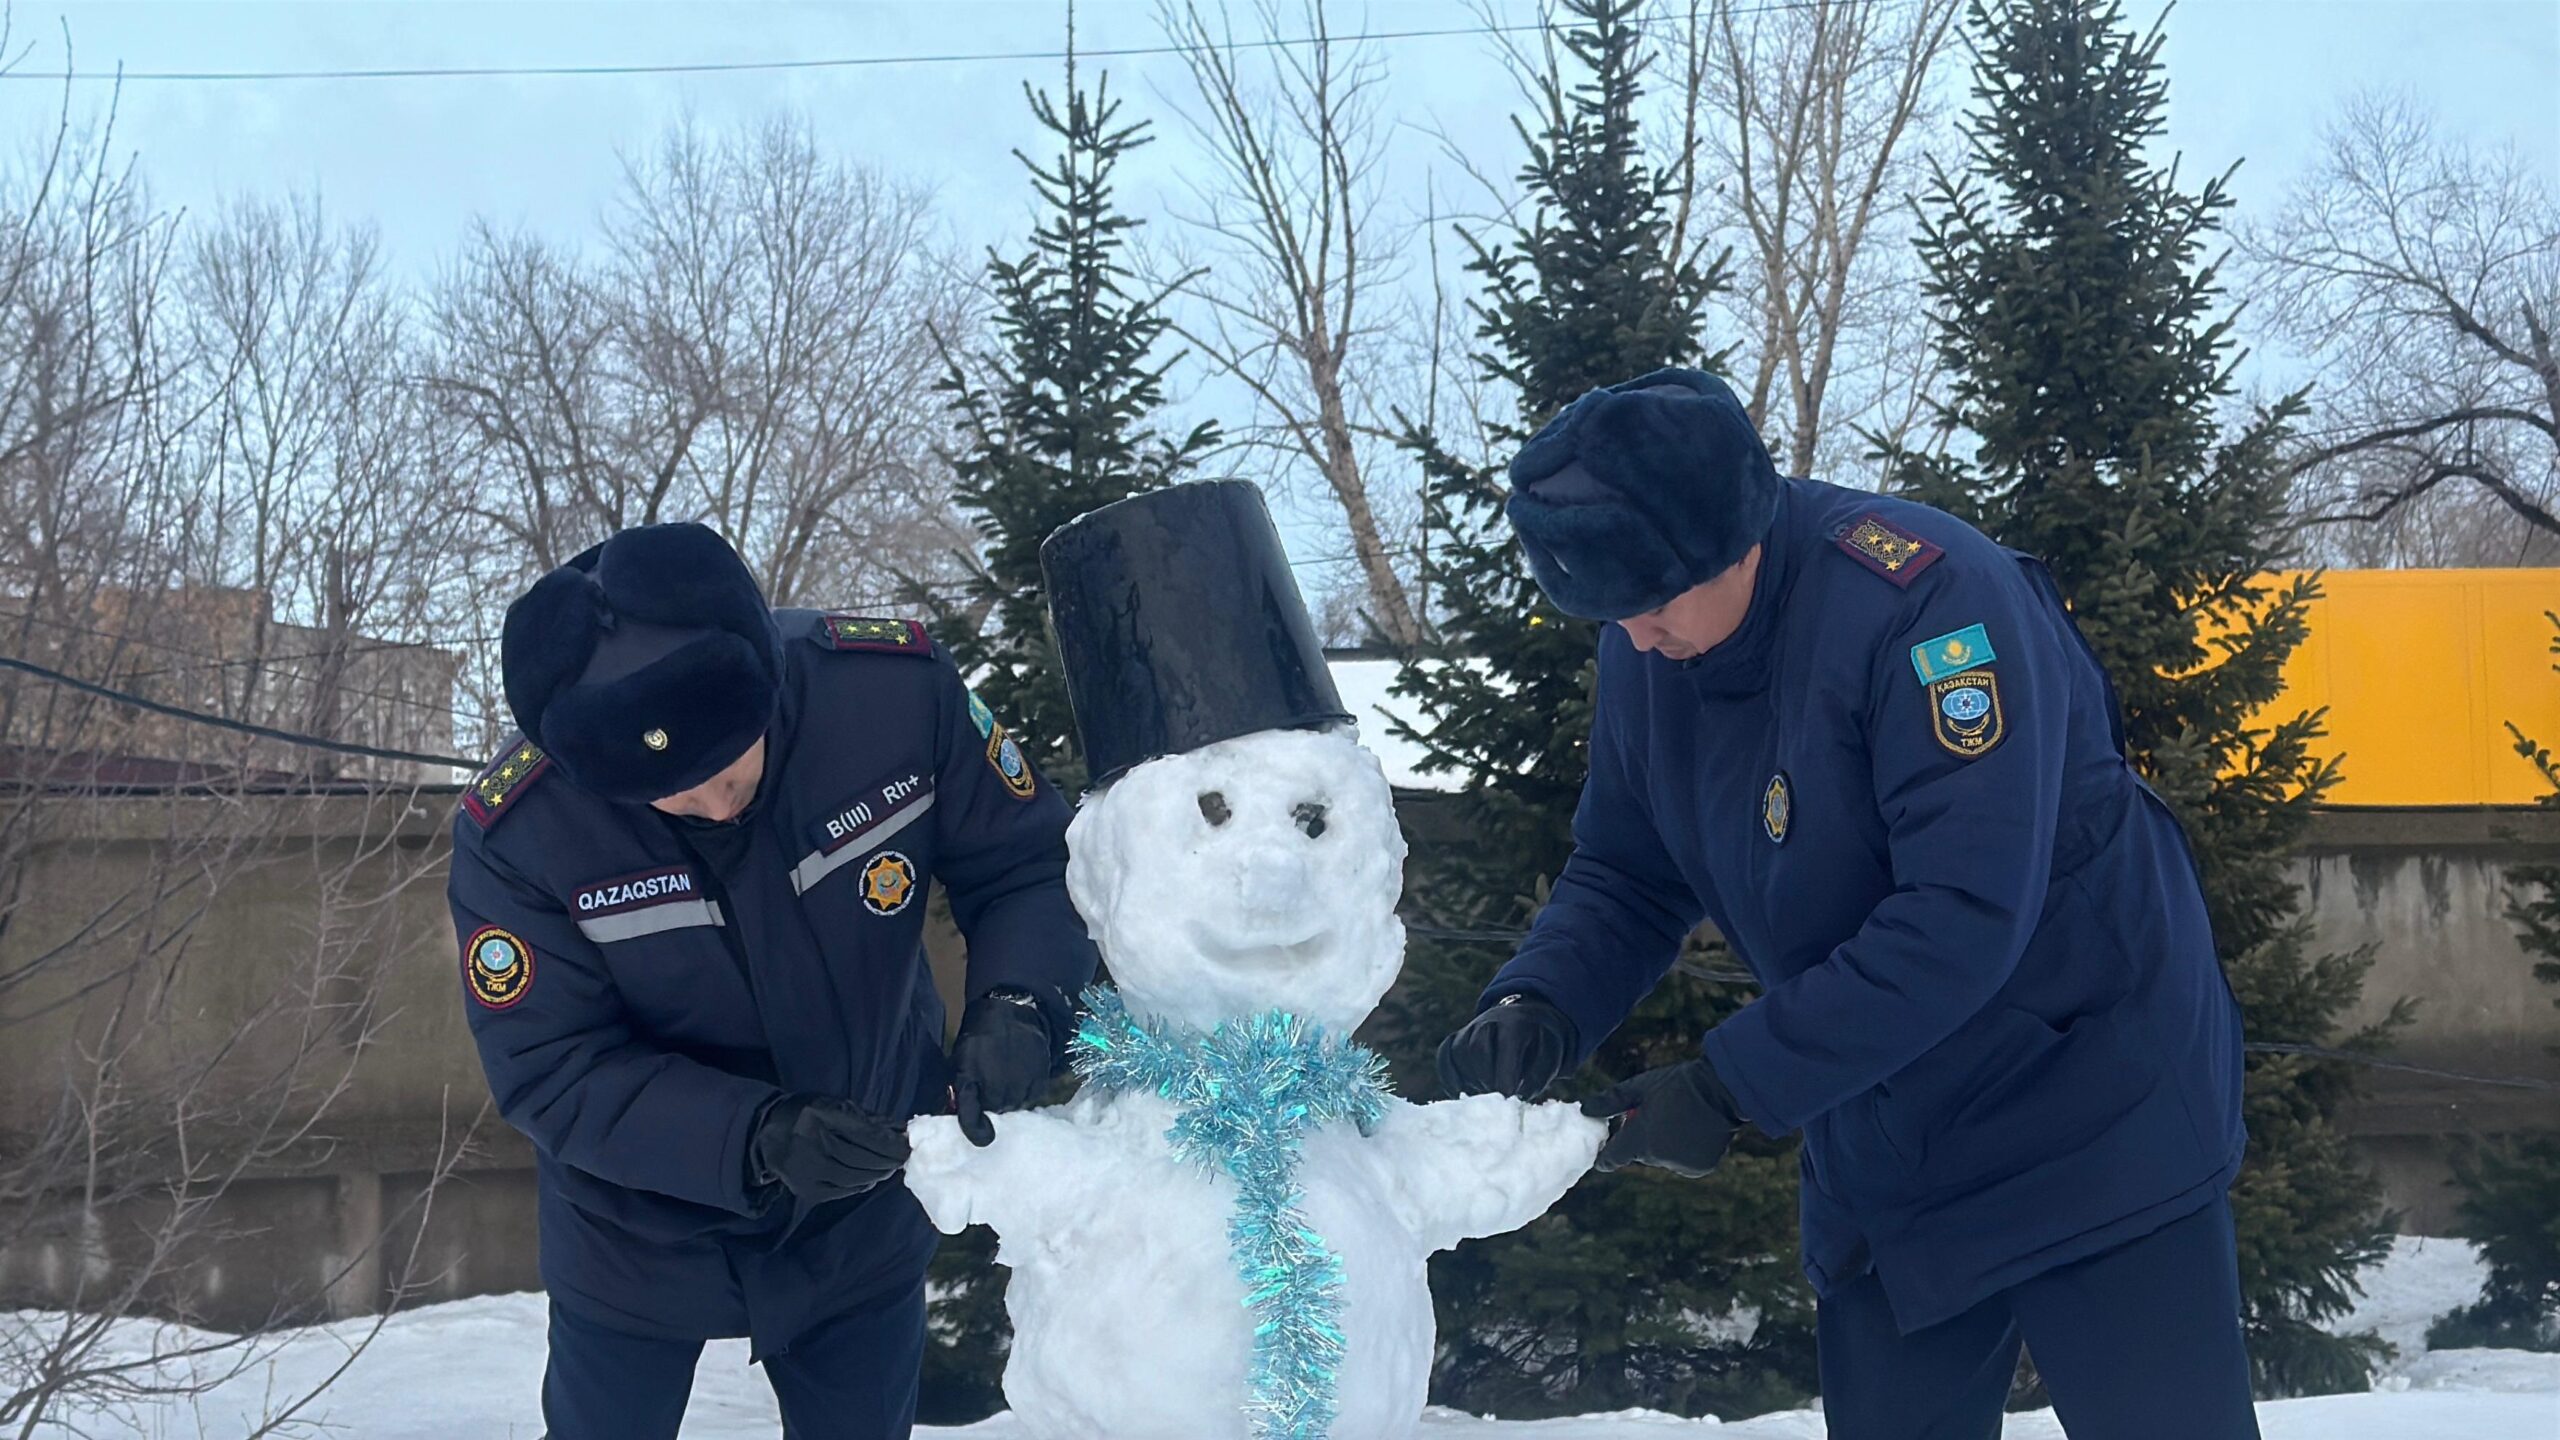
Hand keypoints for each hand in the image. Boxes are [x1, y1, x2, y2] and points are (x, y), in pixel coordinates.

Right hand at [751, 1095, 910, 1202]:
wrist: (767, 1134)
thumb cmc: (807, 1114)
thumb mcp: (834, 1104)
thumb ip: (867, 1119)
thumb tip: (900, 1131)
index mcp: (820, 1116)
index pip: (864, 1134)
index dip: (890, 1143)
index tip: (908, 1146)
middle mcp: (812, 1144)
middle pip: (862, 1158)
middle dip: (888, 1160)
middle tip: (903, 1159)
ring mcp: (808, 1170)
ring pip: (855, 1177)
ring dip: (878, 1173)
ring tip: (889, 1167)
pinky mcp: (807, 1190)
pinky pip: (843, 1190)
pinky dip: (861, 1183)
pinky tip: (870, 1176)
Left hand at [950, 987, 1057, 1146]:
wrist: (1010, 1011)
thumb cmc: (978, 1036)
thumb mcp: (960, 1058)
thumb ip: (959, 1087)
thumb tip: (957, 1112)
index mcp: (970, 1078)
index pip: (970, 1116)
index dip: (975, 1130)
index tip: (983, 1138)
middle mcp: (996, 1084)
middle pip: (996, 1111)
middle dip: (992, 1104)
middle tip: (991, 1088)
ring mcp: (1020, 1082)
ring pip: (1016, 1106)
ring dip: (1011, 1099)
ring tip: (1007, 1080)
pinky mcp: (1039, 1078)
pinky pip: (1033, 1098)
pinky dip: (1027, 1093)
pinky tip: (1022, 1077)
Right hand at [1436, 994, 1576, 1098]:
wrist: (1525, 1021)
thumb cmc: (1539, 1044)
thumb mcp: (1552, 1056)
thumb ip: (1539, 1076)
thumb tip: (1518, 1096)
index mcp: (1515, 1023)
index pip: (1505, 1044)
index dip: (1505, 1073)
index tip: (1508, 1096)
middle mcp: (1487, 1022)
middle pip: (1476, 1048)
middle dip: (1486, 1077)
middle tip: (1498, 1097)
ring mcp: (1468, 1030)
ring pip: (1458, 1054)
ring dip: (1470, 1079)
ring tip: (1486, 1094)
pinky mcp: (1454, 1041)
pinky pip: (1444, 1057)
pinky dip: (1450, 1078)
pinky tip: (1463, 1093)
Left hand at [1581, 1059, 1743, 1176]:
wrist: (1722, 1089)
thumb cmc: (1677, 1083)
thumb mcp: (1640, 1087)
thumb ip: (1610, 1101)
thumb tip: (1584, 1109)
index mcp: (1639, 1138)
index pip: (1612, 1158)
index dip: (1605, 1156)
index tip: (1602, 1154)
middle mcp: (1658, 1157)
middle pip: (1641, 1153)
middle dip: (1644, 1138)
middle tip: (1658, 1114)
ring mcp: (1680, 1165)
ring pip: (1663, 1158)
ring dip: (1666, 1145)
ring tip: (1680, 1119)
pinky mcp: (1699, 1168)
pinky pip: (1684, 1162)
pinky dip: (1686, 1151)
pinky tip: (1695, 1131)